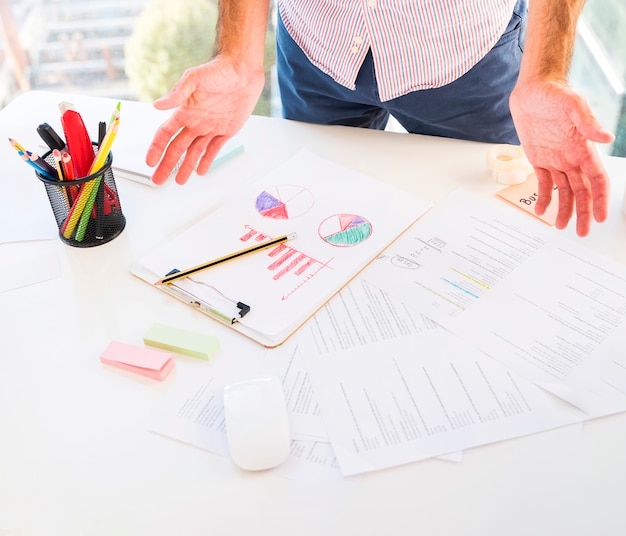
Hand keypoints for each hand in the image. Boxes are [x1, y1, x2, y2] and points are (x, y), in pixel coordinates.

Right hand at [146, 56, 264, 184]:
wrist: (242, 71)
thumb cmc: (218, 70)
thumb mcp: (194, 79)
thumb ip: (177, 93)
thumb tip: (157, 106)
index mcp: (184, 111)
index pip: (165, 134)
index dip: (157, 148)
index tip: (150, 162)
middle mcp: (195, 122)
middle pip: (177, 148)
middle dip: (167, 165)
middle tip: (158, 180)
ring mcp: (210, 127)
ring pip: (194, 152)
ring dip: (185, 167)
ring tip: (179, 181)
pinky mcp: (226, 130)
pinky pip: (213, 149)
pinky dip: (206, 161)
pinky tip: (200, 171)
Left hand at [510, 80, 614, 236]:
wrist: (532, 89)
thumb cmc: (554, 93)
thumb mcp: (571, 104)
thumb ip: (587, 122)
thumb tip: (606, 138)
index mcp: (584, 148)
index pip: (597, 179)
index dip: (600, 198)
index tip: (600, 216)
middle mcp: (572, 157)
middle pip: (582, 191)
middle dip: (583, 212)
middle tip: (582, 232)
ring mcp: (556, 159)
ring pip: (564, 191)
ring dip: (564, 209)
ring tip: (561, 226)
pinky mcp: (539, 158)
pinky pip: (543, 183)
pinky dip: (544, 197)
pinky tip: (541, 211)